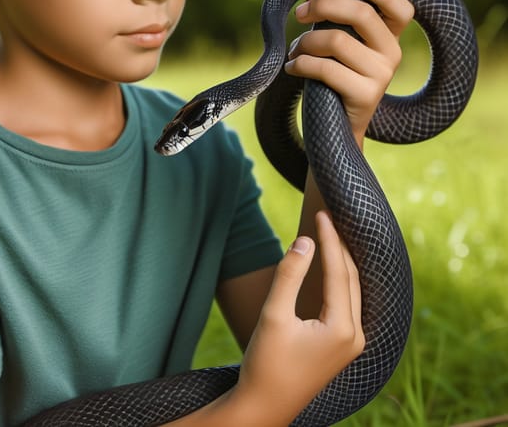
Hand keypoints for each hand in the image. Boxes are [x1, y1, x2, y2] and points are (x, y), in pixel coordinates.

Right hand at [233, 211, 364, 424]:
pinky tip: (330, 266)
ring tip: (330, 233)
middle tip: (325, 217)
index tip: (321, 213)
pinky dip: (340, 280)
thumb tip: (305, 241)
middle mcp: (354, 336)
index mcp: (342, 329)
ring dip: (342, 261)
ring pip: (352, 291)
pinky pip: (348, 303)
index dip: (330, 240)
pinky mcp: (342, 346)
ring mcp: (351, 343)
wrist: (265, 407)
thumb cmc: (266, 362)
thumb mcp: (274, 314)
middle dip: (339, 246)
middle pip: (351, 279)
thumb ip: (290, 275)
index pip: (340, 272)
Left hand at [284, 0, 413, 146]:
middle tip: (300, 13)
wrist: (338, 130)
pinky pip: (326, 68)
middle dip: (324, 6)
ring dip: (305, 42)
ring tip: (294, 52)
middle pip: (362, 14)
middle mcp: (392, 54)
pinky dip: (301, 64)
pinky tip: (292, 68)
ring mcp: (382, 75)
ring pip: (336, 40)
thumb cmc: (334, 80)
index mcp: (389, 38)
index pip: (401, 9)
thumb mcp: (338, 49)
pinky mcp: (366, 95)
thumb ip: (332, 21)